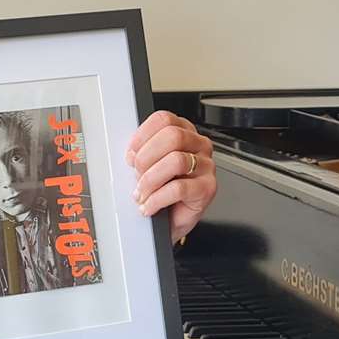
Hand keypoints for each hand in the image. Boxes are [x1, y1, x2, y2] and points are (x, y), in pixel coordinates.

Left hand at [126, 111, 216, 241]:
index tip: (131, 154)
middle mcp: (199, 145)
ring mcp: (206, 166)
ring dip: (151, 180)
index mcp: (184, 131)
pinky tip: (149, 205)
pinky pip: (179, 188)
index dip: (143, 135)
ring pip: (176, 161)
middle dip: (147, 157)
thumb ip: (142, 152)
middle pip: (172, 136)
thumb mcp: (149, 165)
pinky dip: (157, 199)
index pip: (164, 120)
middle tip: (137, 174)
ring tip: (142, 193)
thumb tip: (130, 154)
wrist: (171, 219)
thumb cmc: (162, 189)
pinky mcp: (208, 188)